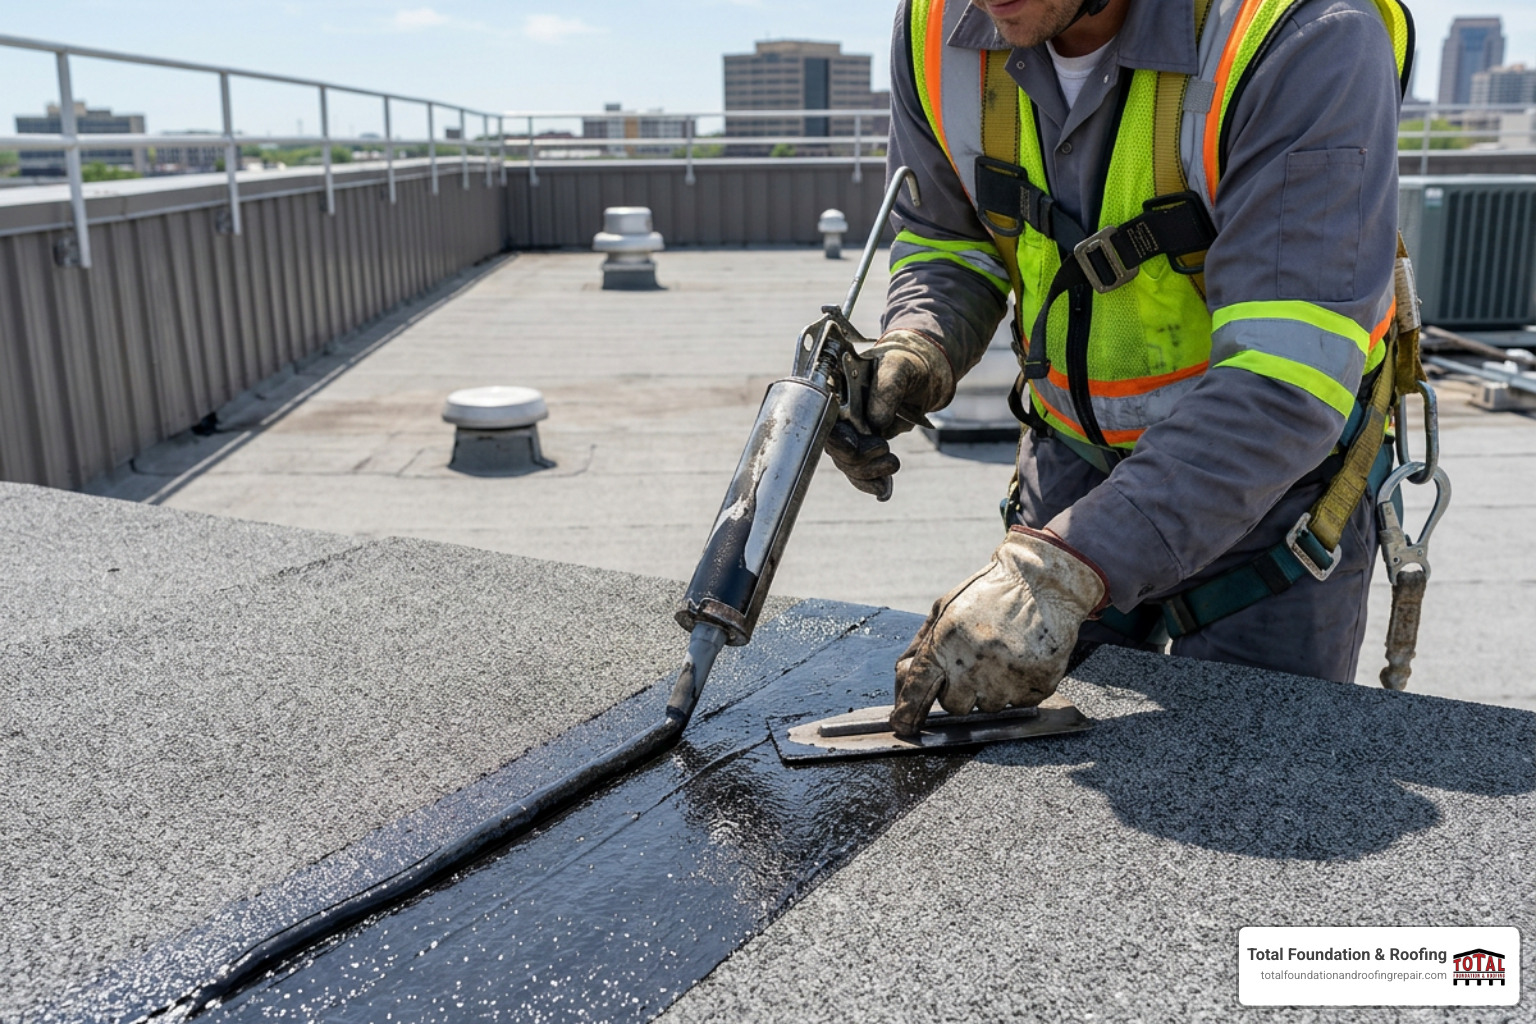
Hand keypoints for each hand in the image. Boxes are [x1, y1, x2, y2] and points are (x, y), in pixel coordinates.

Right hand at [824, 330, 953, 499]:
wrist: (921, 374)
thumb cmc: (905, 364)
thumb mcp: (899, 368)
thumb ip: (887, 388)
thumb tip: (875, 422)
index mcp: (835, 389)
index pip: (823, 420)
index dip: (835, 438)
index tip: (854, 446)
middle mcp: (836, 413)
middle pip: (834, 447)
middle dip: (858, 458)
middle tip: (885, 450)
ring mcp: (849, 431)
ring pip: (846, 463)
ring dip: (867, 472)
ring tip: (893, 463)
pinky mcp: (862, 445)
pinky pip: (859, 470)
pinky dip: (870, 483)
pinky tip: (883, 490)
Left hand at [890, 527, 1107, 736]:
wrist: (1041, 582)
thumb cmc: (987, 594)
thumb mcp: (945, 609)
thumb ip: (921, 644)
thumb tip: (903, 680)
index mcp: (946, 642)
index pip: (919, 689)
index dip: (908, 712)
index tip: (903, 726)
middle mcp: (974, 663)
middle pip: (954, 706)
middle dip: (959, 690)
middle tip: (973, 663)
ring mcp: (1007, 676)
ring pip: (988, 707)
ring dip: (990, 689)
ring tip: (1001, 656)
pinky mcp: (1037, 683)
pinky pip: (1019, 703)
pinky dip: (1018, 687)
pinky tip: (1021, 659)